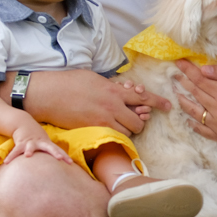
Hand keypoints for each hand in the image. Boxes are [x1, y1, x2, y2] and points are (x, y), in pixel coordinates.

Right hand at [5, 125, 71, 164]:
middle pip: (50, 147)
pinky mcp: (21, 142)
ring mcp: (30, 142)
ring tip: (28, 155)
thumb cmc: (37, 138)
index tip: (70, 163)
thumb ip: (50, 153)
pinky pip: (15, 150)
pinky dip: (11, 156)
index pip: (58, 150)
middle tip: (59, 158)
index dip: (65, 156)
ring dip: (29, 150)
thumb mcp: (45, 143)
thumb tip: (59, 166)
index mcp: (48, 144)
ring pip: (30, 147)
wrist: (24, 123)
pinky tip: (7, 162)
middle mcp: (41, 143)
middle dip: (55, 152)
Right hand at [24, 71, 169, 135]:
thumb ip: (112, 87)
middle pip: (138, 121)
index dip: (158, 102)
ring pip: (126, 132)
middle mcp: (112, 107)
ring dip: (126, 130)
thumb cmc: (69, 82)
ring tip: (118, 123)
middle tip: (134, 119)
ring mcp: (102, 120)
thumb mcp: (95, 79)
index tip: (168, 106)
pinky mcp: (92, 130)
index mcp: (114, 90)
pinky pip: (112, 137)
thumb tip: (123, 92)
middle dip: (139, 122)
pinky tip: (108, 129)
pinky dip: (114, 135)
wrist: (48, 94)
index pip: (143, 97)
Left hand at [173, 59, 216, 142]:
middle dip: (183, 83)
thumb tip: (204, 69)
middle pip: (195, 94)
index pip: (200, 80)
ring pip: (194, 112)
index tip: (179, 63)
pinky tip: (188, 117)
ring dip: (183, 102)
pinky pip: (202, 130)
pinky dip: (193, 124)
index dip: (188, 70)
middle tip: (174, 75)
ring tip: (176, 93)